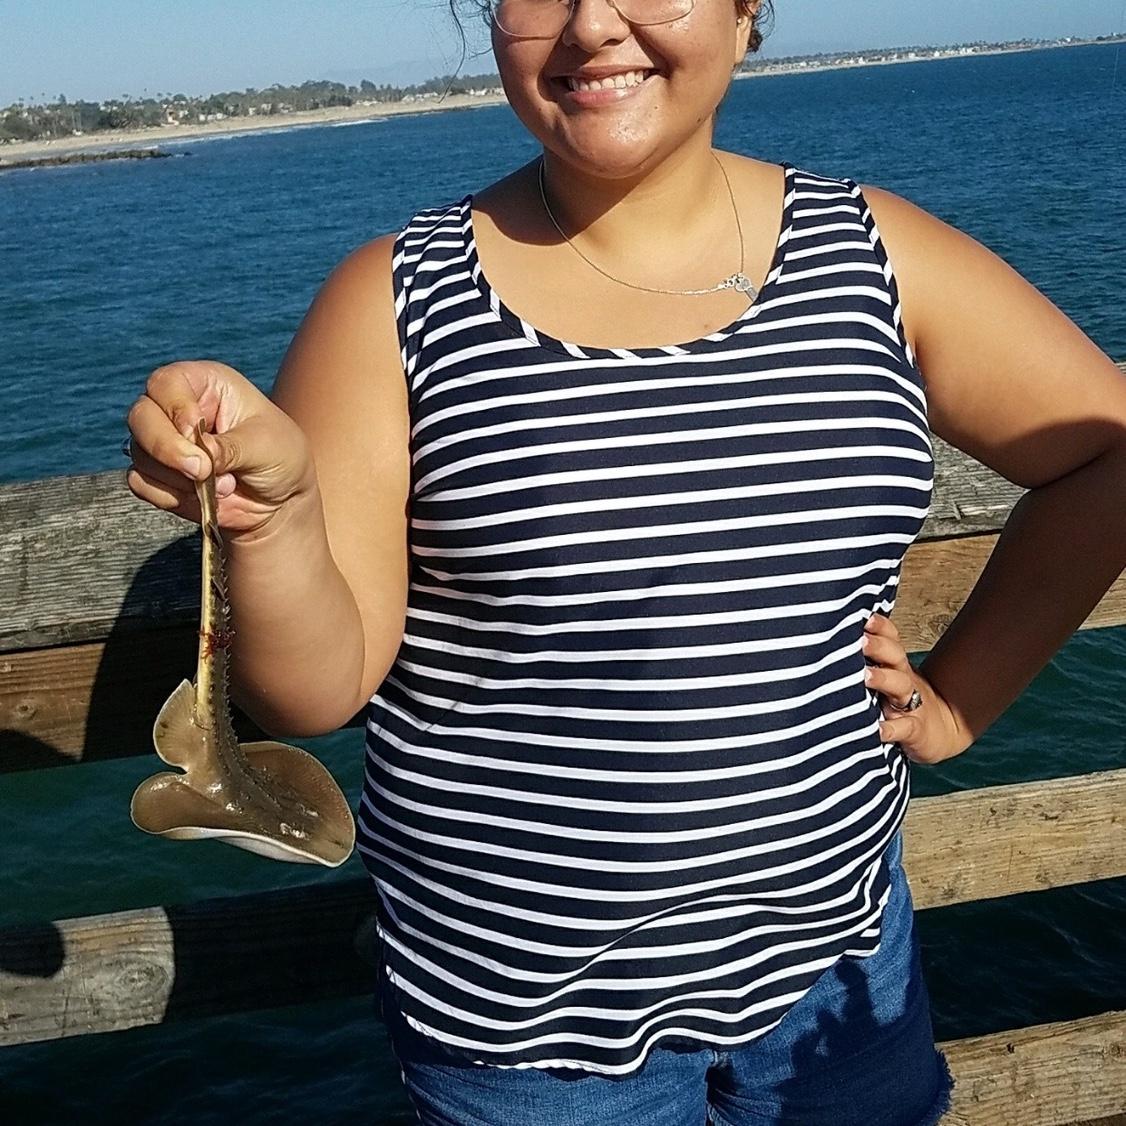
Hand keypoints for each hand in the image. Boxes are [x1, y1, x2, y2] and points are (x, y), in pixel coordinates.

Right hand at [125, 360, 316, 538]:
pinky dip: (170, 496)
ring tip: (224, 485)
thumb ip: (229, 448)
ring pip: (140, 454)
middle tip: (202, 471)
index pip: (166, 383)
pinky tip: (202, 498)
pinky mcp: (159, 474)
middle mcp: (177, 407)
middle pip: (140, 416)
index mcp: (207, 384)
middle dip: (167, 448)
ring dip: (179, 479)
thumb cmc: (280, 458)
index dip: (176, 408)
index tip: (198, 431)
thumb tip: (197, 456)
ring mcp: (164, 441)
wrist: (281, 502)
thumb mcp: (266, 446)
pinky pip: (141, 483)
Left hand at [863, 612, 969, 764]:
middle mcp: (903, 680)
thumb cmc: (901, 702)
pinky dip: (890, 729)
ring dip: (883, 679)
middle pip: (895, 657)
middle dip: (879, 646)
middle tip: (861, 641)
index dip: (880, 627)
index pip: (890, 640)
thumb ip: (868, 662)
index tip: (865, 617)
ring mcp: (911, 705)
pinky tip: (877, 730)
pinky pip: (903, 728)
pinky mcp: (914, 730)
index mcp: (895, 666)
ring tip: (866, 676)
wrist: (940, 732)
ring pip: (900, 686)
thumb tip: (830, 643)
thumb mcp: (889, 679)